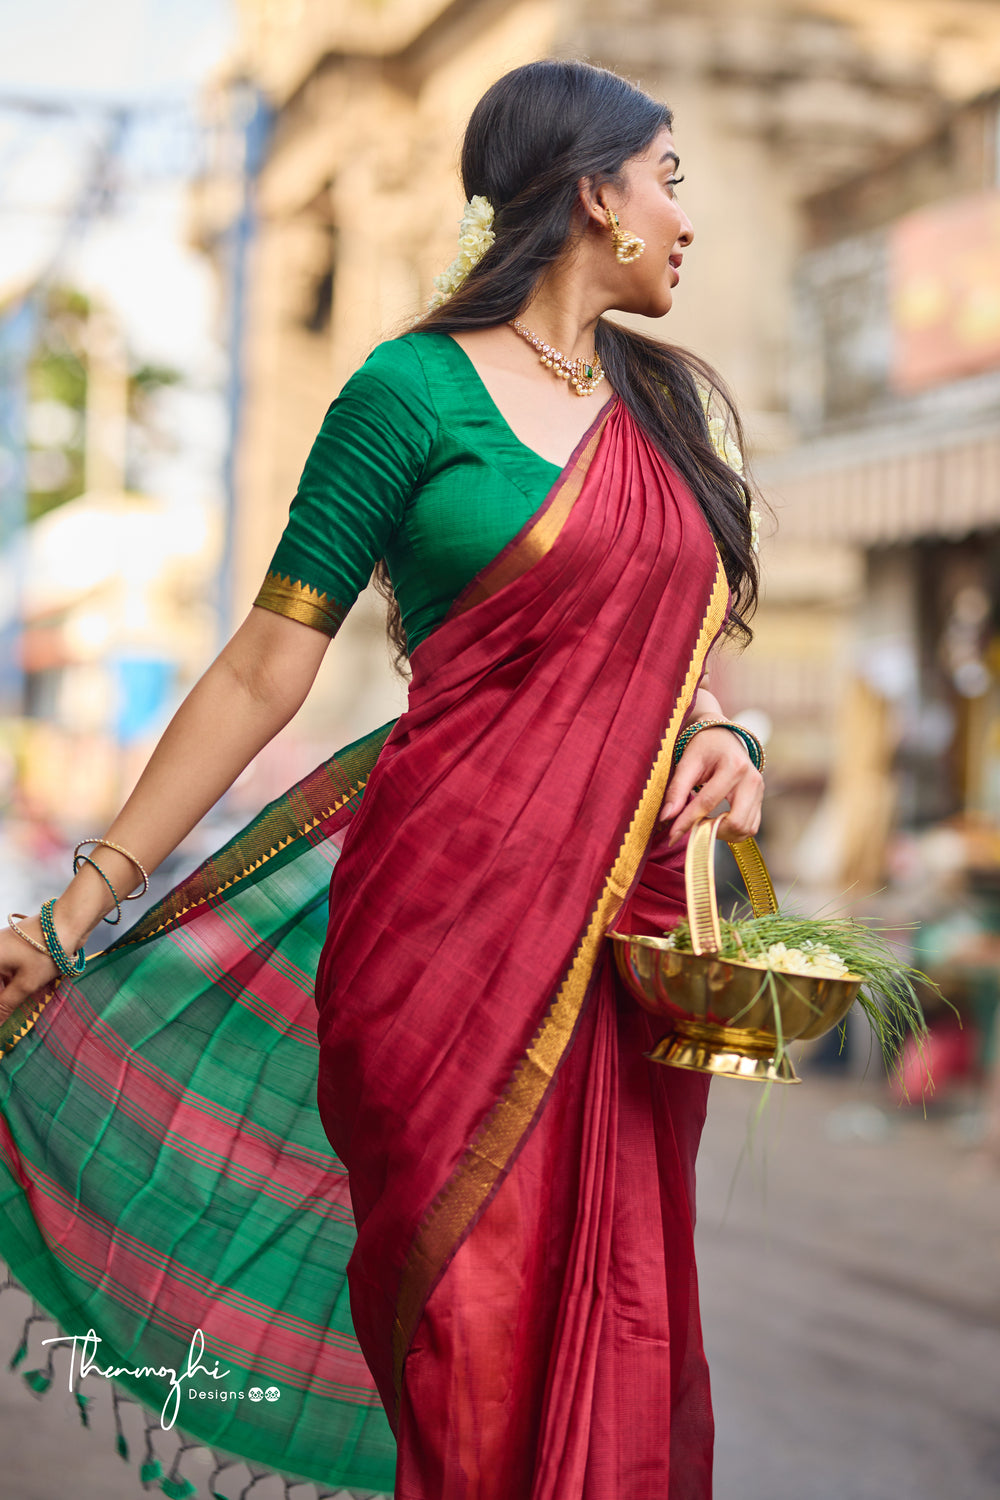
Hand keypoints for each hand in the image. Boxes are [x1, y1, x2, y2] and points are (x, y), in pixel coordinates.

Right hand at [0, 919, 59, 1024]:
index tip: (3, 1019)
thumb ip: (6, 1004)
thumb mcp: (25, 984)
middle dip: (5, 999)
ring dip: (12, 991)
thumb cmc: (45, 951)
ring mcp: (4, 948)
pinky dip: (18, 981)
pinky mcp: (17, 946)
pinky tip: (32, 992)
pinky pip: (11, 969)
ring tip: (25, 1005)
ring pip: (4, 977)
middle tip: (12, 1014)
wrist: (67, 922)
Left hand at [658, 726, 763, 845]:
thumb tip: (666, 818)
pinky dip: (733, 831)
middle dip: (713, 831)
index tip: (672, 835)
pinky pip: (751, 827)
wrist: (722, 737)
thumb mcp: (687, 762)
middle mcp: (752, 780)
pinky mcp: (760, 799)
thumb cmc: (703, 747)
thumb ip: (677, 790)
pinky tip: (717, 822)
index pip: (708, 803)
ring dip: (723, 834)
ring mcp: (759, 791)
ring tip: (704, 823)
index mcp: (733, 766)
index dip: (688, 822)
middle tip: (694, 827)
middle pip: (736, 822)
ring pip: (746, 828)